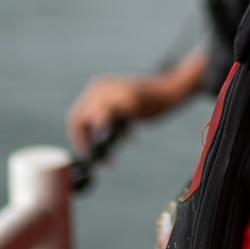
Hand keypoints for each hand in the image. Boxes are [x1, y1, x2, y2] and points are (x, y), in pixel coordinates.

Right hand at [66, 52, 206, 155]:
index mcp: (99, 91)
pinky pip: (105, 120)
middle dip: (88, 141)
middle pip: (82, 121)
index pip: (78, 118)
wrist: (171, 92)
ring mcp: (107, 95)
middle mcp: (99, 91)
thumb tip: (94, 123)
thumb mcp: (132, 107)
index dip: (80, 138)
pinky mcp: (116, 102)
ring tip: (113, 154)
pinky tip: (128, 138)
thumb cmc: (154, 100)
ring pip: (93, 122)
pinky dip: (112, 132)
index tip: (89, 154)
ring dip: (101, 139)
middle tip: (100, 158)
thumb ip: (111, 113)